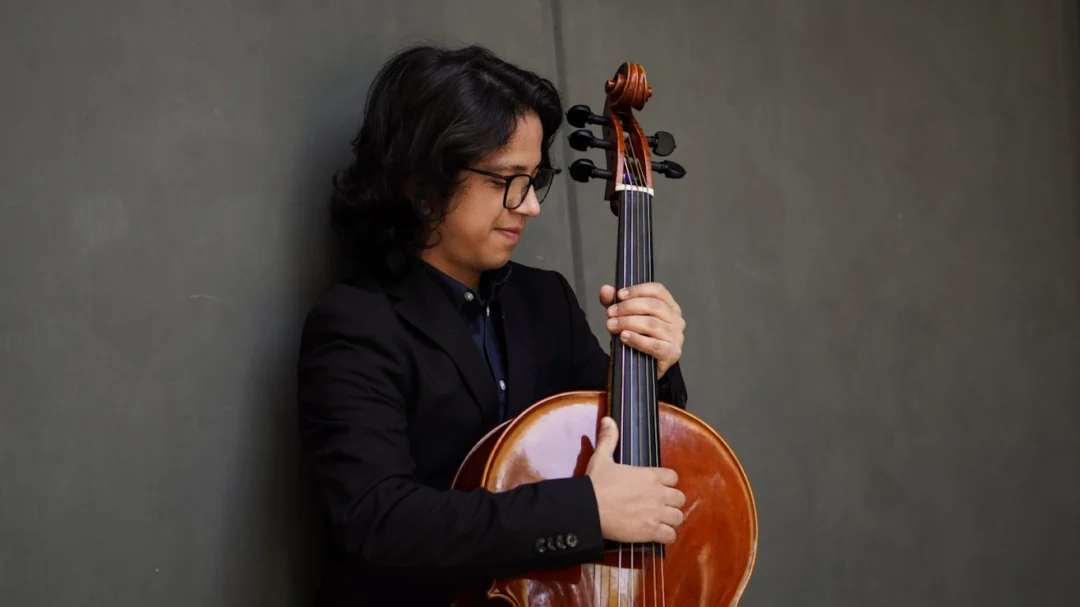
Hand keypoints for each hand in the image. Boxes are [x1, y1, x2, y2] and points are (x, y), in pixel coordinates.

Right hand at [586, 417, 685, 543]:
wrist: (589, 508)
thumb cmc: (596, 484)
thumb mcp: (602, 457)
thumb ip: (609, 439)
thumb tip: (608, 421)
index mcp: (650, 475)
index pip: (673, 477)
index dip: (667, 483)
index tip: (658, 487)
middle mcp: (658, 493)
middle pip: (680, 498)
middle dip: (671, 502)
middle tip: (659, 506)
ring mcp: (656, 513)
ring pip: (678, 517)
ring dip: (670, 519)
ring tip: (660, 521)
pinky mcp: (651, 531)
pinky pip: (670, 535)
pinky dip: (666, 535)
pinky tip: (656, 535)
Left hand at [599, 283, 685, 377]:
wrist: (641, 368)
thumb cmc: (637, 338)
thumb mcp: (624, 317)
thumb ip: (614, 302)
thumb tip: (605, 290)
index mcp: (669, 306)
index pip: (657, 290)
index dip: (637, 290)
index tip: (619, 295)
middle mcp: (676, 319)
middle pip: (653, 306)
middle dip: (628, 307)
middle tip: (611, 313)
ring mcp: (676, 337)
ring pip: (652, 324)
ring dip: (628, 323)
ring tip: (612, 325)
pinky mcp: (672, 353)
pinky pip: (654, 345)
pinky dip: (637, 339)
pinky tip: (624, 336)